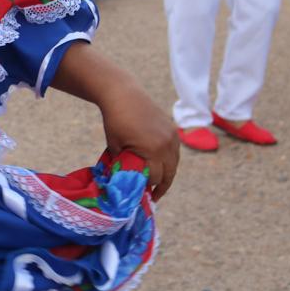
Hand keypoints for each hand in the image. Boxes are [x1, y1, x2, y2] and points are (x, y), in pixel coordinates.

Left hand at [98, 80, 179, 200]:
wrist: (123, 94)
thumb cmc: (115, 121)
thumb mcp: (115, 146)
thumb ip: (123, 165)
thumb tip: (126, 181)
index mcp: (152, 150)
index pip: (155, 177)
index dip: (148, 187)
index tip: (141, 194)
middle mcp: (167, 145)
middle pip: (170, 173)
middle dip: (162, 186)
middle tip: (154, 196)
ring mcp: (172, 136)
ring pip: (174, 163)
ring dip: (167, 173)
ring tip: (158, 182)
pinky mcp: (172, 129)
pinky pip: (174, 151)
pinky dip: (169, 160)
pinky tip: (160, 164)